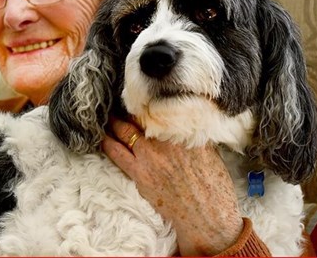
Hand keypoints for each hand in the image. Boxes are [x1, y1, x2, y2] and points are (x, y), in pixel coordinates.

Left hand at [102, 117, 243, 255]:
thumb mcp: (209, 151)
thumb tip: (181, 123)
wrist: (208, 216)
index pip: (159, 108)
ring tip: (109, 118)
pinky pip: (116, 153)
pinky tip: (103, 137)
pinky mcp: (139, 174)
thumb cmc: (214, 186)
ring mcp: (150, 156)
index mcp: (185, 131)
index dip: (148, 103)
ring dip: (115, 123)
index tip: (142, 100)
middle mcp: (165, 140)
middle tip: (122, 104)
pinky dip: (108, 142)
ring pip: (124, 131)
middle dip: (129, 109)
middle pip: (139, 116)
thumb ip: (191, 134)